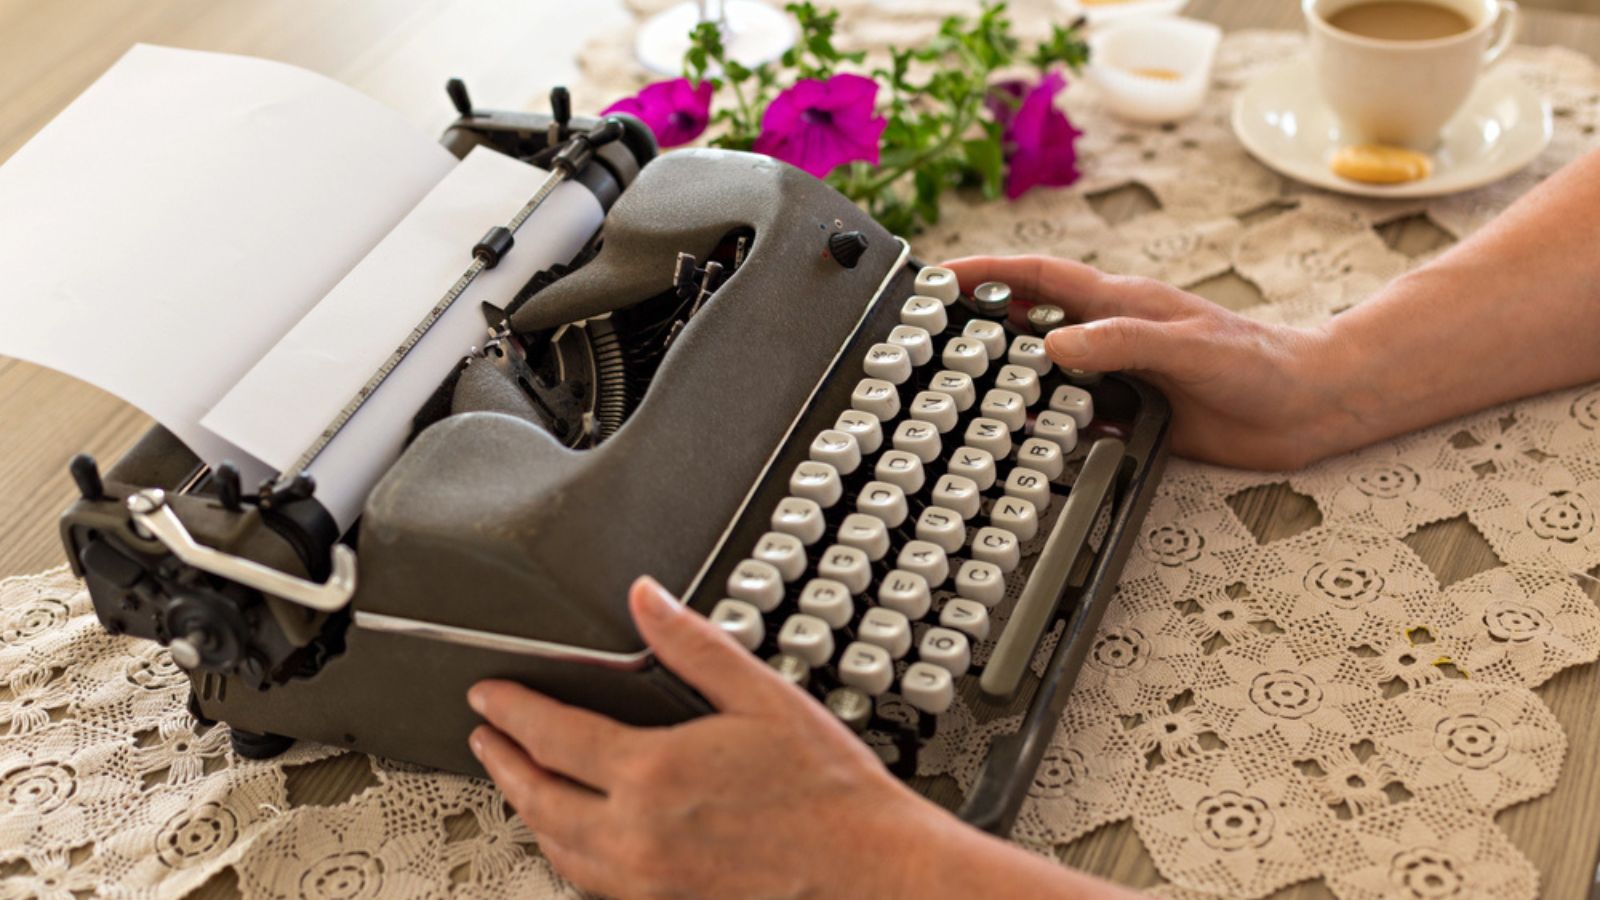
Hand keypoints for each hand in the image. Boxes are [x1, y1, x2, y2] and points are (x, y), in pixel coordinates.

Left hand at [468, 578, 1136, 898]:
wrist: (870, 870)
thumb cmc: (828, 792)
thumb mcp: (763, 697)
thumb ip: (694, 645)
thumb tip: (645, 600)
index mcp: (653, 774)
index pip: (553, 735)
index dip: (511, 709)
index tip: (489, 695)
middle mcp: (637, 835)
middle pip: (537, 797)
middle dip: (502, 763)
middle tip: (484, 738)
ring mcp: (647, 880)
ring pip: (555, 847)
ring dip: (525, 811)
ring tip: (517, 785)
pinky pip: (588, 881)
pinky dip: (563, 854)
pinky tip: (572, 842)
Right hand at [944, 255, 1362, 469]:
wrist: (1305, 408)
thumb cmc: (1258, 363)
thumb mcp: (1187, 347)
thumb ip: (1122, 342)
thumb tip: (1053, 342)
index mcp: (1120, 304)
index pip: (1040, 276)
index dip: (988, 272)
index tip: (941, 276)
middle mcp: (1112, 336)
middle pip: (1031, 322)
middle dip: (981, 323)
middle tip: (932, 337)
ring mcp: (1119, 375)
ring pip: (1047, 372)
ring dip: (1008, 378)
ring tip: (960, 393)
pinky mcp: (1132, 415)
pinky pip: (1073, 416)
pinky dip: (1043, 423)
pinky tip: (1021, 438)